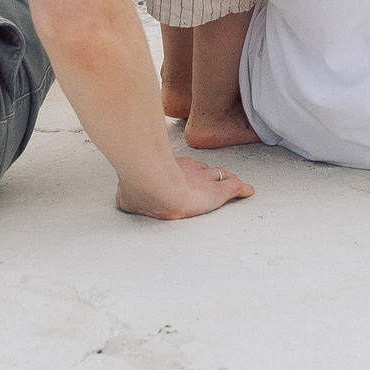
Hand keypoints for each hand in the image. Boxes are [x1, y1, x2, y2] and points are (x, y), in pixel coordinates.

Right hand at [116, 155, 255, 220]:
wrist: (155, 188)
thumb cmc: (140, 191)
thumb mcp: (128, 196)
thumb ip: (126, 197)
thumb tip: (120, 200)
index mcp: (170, 169)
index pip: (184, 169)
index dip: (189, 173)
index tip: (189, 177)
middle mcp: (190, 170)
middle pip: (204, 170)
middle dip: (208, 174)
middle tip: (214, 178)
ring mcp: (205, 180)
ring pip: (219, 177)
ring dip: (225, 180)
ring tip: (231, 183)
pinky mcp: (217, 193)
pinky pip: (234, 189)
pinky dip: (241, 190)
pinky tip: (248, 192)